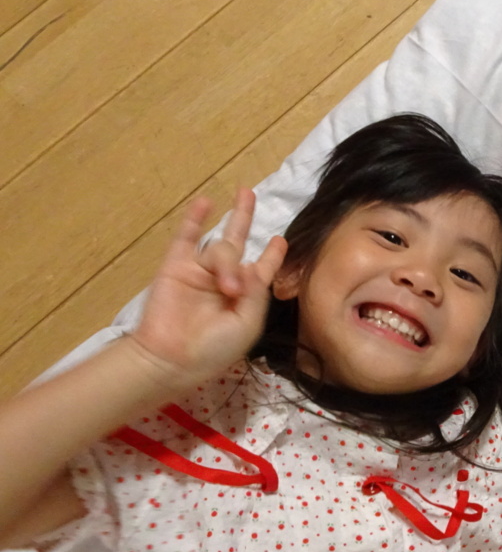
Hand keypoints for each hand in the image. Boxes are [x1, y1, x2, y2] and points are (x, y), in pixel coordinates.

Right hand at [131, 188, 286, 387]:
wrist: (172, 358)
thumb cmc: (215, 347)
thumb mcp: (248, 322)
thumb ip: (256, 291)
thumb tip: (253, 265)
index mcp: (244, 297)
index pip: (261, 269)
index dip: (272, 255)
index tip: (280, 240)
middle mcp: (222, 279)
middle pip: (237, 242)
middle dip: (244, 217)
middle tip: (249, 193)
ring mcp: (198, 271)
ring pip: (220, 249)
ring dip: (228, 263)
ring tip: (227, 287)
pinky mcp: (175, 267)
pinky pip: (186, 238)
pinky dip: (194, 219)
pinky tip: (204, 201)